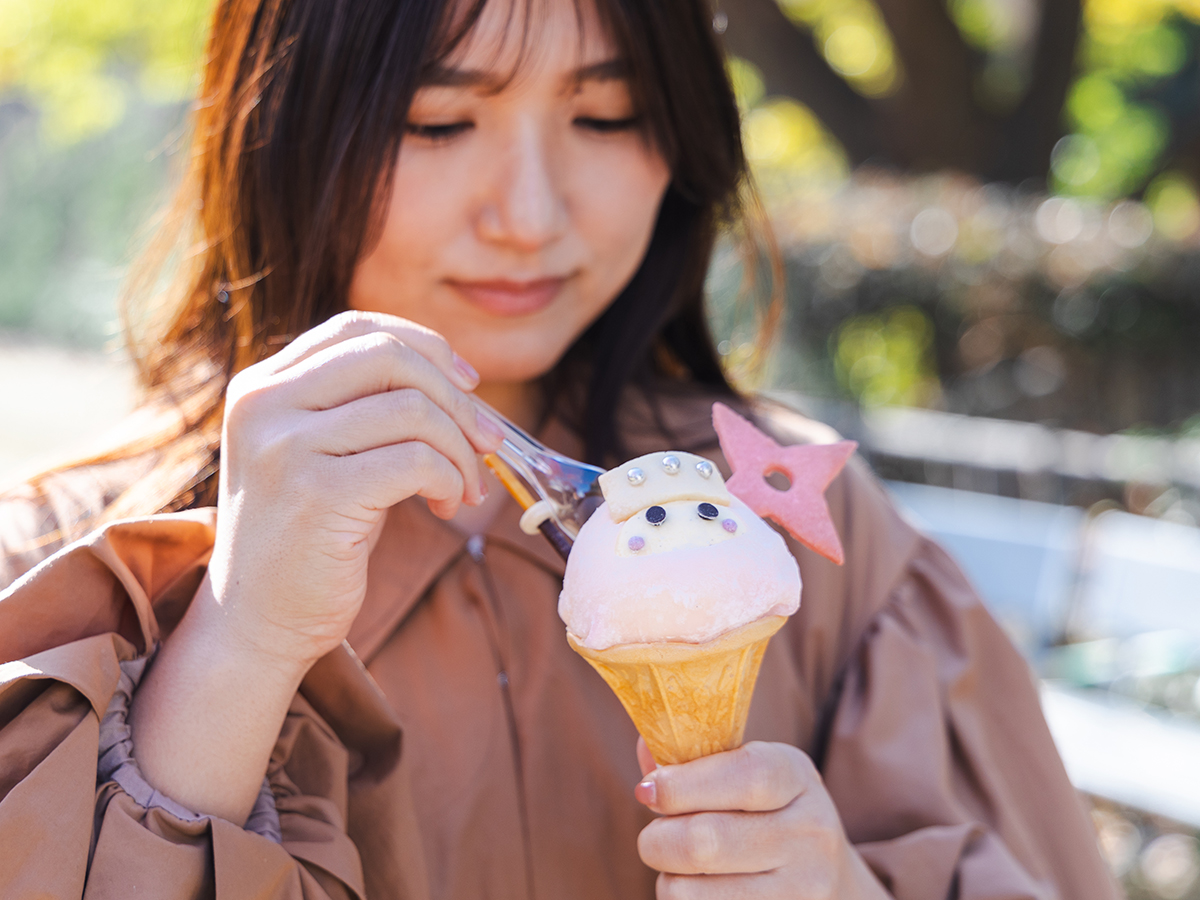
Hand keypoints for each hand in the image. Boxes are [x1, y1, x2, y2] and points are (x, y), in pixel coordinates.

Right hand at [203, 310, 502, 668]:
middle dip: (456, 399)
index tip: (467, 384)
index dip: (426, 346)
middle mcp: (264, 404)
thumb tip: (460, 381)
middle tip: (486, 442)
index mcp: (262, 385)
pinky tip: (444, 505)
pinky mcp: (317, 493)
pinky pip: (416, 461)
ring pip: (413, 409)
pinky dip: (448, 478)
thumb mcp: (323, 453)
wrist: (257, 622)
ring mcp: (286, 446)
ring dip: (460, 450)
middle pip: (391, 357)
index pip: (358, 329)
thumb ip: (364, 406)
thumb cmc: (308, 537)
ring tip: (463, 488)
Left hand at [634, 739, 888, 898]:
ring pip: (690, 892)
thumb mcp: (746, 774)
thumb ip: (694, 760)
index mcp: (796, 776)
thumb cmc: (765, 816)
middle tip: (655, 839)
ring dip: (670, 881)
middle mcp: (810, 832)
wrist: (831, 882)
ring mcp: (803, 888)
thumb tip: (647, 747)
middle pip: (705, 840)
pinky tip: (705, 891)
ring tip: (685, 871)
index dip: (684, 784)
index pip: (745, 775)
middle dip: (658, 840)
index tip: (647, 790)